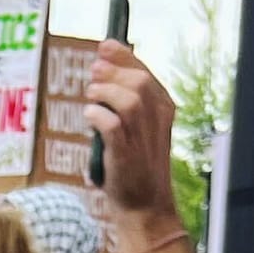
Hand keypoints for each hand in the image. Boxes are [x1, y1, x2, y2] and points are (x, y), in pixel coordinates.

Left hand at [87, 41, 182, 236]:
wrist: (144, 206)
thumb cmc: (134, 168)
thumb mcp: (135, 130)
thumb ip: (123, 102)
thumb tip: (101, 71)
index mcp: (163, 111)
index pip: (146, 73)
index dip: (124, 57)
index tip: (104, 46)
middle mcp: (157, 121)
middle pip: (139, 81)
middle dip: (114, 71)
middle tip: (93, 74)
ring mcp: (143, 138)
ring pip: (130, 99)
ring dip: (105, 92)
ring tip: (91, 97)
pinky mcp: (126, 154)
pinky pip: (112, 125)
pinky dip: (98, 116)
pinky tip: (90, 116)